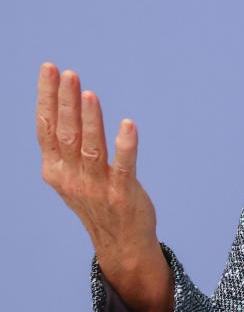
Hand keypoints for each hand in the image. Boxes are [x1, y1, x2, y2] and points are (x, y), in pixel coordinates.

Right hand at [36, 62, 173, 311]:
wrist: (121, 243)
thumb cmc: (98, 200)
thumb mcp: (73, 174)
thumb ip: (67, 146)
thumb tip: (63, 105)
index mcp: (55, 170)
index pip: (46, 128)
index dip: (46, 98)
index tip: (49, 69)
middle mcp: (70, 178)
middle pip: (65, 134)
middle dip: (65, 102)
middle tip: (68, 73)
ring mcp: (95, 188)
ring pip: (90, 149)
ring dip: (90, 120)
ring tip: (89, 94)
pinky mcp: (122, 195)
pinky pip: (123, 167)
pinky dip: (125, 146)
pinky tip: (128, 124)